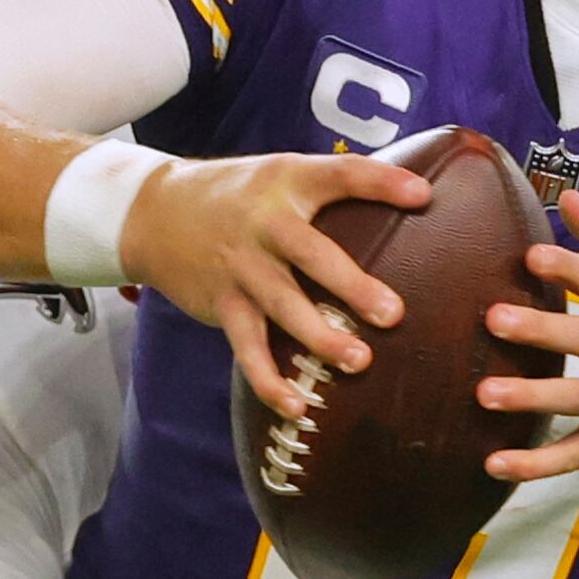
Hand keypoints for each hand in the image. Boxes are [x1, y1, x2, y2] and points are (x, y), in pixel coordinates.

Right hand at [120, 150, 433, 419]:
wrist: (155, 212)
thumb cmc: (242, 194)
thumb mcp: (282, 172)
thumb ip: (336, 185)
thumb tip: (416, 193)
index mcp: (289, 182)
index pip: (340, 176)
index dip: (381, 183)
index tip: (423, 195)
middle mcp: (265, 223)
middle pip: (312, 255)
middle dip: (352, 286)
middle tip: (394, 314)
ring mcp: (241, 267)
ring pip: (284, 307)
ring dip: (320, 338)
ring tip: (359, 362)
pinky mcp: (223, 304)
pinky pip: (249, 349)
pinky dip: (270, 380)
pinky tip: (297, 405)